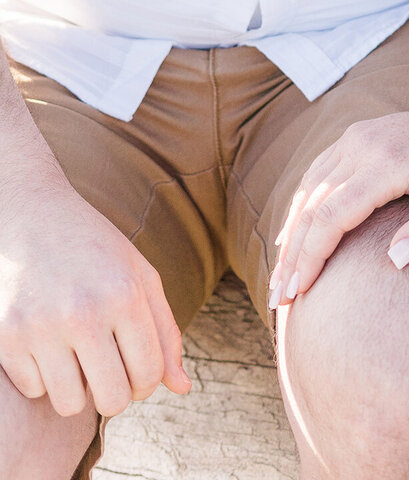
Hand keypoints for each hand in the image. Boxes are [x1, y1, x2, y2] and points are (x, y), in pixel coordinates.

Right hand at [0, 175, 188, 419]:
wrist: (30, 213)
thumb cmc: (94, 248)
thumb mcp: (139, 274)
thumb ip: (164, 331)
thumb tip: (182, 388)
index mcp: (125, 294)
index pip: (148, 375)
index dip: (145, 383)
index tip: (134, 369)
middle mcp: (83, 312)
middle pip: (112, 400)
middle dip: (114, 394)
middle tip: (106, 369)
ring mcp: (40, 326)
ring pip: (69, 405)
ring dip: (76, 388)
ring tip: (75, 354)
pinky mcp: (6, 336)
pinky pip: (34, 390)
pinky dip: (42, 374)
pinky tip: (45, 342)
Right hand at [269, 106, 408, 306]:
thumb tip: (394, 261)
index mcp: (389, 162)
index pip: (335, 214)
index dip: (312, 256)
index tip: (300, 293)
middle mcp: (364, 144)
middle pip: (314, 205)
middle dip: (293, 255)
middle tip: (280, 300)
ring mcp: (355, 137)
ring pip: (309, 189)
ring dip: (291, 235)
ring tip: (281, 278)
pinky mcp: (353, 137)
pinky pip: (317, 174)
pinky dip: (300, 208)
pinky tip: (290, 237)